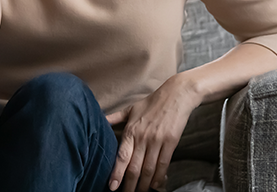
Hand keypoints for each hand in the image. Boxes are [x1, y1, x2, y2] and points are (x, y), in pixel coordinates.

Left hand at [105, 74, 198, 191]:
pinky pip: (163, 164)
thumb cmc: (152, 101)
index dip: (117, 173)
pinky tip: (155, 185)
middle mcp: (143, 137)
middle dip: (130, 185)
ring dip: (144, 184)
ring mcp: (157, 141)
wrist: (176, 94)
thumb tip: (100, 120)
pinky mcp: (171, 142)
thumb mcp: (131, 108)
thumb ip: (115, 117)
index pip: (122, 156)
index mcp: (131, 130)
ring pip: (149, 169)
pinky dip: (159, 177)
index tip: (112, 187)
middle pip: (135, 167)